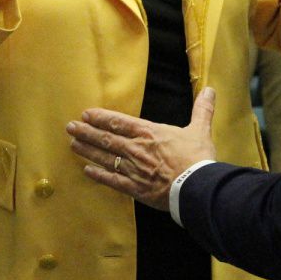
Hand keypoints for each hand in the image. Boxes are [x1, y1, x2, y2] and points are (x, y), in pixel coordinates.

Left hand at [68, 88, 219, 210]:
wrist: (198, 186)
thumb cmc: (198, 158)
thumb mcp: (200, 129)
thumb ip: (202, 109)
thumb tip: (210, 90)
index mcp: (150, 133)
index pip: (120, 122)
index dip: (101, 117)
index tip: (86, 114)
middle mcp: (137, 149)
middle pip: (107, 139)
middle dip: (87, 132)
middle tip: (70, 127)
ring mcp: (134, 169)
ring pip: (106, 158)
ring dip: (88, 150)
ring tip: (73, 144)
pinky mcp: (136, 189)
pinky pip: (112, 181)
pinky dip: (98, 175)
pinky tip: (87, 171)